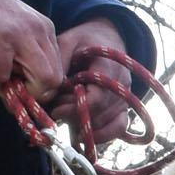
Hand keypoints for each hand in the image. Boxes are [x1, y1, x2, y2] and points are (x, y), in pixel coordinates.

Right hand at [0, 0, 63, 96]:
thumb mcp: (13, 32)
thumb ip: (24, 55)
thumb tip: (24, 91)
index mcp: (45, 30)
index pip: (58, 71)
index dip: (39, 88)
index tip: (17, 85)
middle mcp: (40, 31)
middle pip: (55, 80)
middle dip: (31, 94)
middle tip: (6, 86)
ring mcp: (22, 34)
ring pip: (41, 80)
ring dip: (13, 88)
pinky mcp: (0, 39)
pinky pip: (1, 75)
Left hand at [52, 19, 134, 146]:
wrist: (106, 39)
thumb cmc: (84, 41)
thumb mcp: (67, 42)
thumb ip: (58, 63)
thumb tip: (49, 88)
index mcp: (110, 66)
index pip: (97, 98)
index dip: (74, 108)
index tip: (55, 109)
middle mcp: (123, 86)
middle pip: (99, 114)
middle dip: (74, 117)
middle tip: (55, 110)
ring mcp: (125, 99)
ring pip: (107, 125)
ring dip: (83, 126)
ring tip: (65, 116)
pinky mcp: (123, 108)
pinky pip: (118, 128)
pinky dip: (101, 136)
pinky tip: (82, 136)